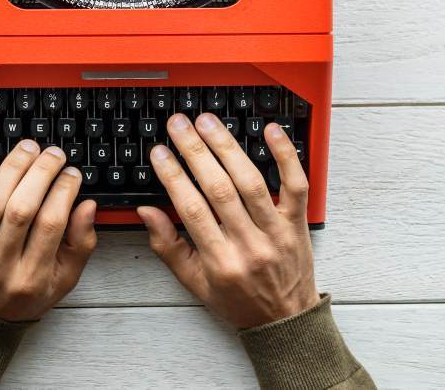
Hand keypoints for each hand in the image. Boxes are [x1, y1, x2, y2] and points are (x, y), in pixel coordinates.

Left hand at [0, 140, 97, 321]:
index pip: (51, 224)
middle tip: (54, 155)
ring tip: (29, 151)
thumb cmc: (23, 297)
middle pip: (21, 209)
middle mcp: (0, 266)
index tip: (73, 174)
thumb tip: (87, 206)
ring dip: (12, 169)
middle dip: (41, 173)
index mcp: (32, 278)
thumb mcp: (63, 281)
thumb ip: (81, 245)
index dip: (64, 191)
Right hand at [137, 114, 320, 328]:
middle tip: (179, 125)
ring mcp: (277, 231)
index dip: (173, 177)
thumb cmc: (239, 301)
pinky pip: (296, 184)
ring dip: (228, 147)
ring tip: (208, 123)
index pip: (192, 210)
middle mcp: (250, 245)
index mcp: (221, 262)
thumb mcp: (195, 283)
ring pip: (252, 182)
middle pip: (220, 189)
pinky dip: (285, 155)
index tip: (159, 153)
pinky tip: (270, 131)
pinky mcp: (298, 222)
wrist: (286, 322)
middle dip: (195, 151)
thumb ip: (168, 246)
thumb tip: (147, 211)